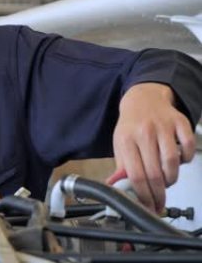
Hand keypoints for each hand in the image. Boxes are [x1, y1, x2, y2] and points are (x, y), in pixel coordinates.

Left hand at [109, 83, 194, 211]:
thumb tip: (117, 189)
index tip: (148, 206)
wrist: (143, 99)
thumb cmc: (131, 126)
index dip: (143, 195)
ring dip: (172, 178)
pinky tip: (179, 162)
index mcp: (126, 140)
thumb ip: (121, 167)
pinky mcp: (180, 122)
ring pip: (172, 162)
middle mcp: (144, 133)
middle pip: (155, 172)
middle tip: (159, 203)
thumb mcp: (120, 144)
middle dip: (159, 194)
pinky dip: (186, 159)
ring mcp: (163, 127)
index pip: (135, 175)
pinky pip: (188, 147)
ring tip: (167, 181)